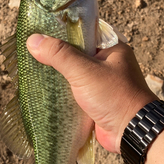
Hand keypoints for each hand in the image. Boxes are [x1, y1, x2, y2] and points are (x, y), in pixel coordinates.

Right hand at [27, 34, 156, 153]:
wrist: (131, 132)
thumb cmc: (113, 96)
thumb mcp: (85, 71)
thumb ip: (59, 55)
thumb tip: (33, 40)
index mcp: (112, 49)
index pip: (84, 33)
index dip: (62, 31)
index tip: (39, 31)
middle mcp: (109, 64)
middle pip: (77, 55)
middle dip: (57, 56)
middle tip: (31, 51)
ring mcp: (103, 84)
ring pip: (75, 75)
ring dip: (58, 76)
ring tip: (32, 69)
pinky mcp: (96, 102)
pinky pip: (75, 93)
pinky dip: (62, 93)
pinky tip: (43, 91)